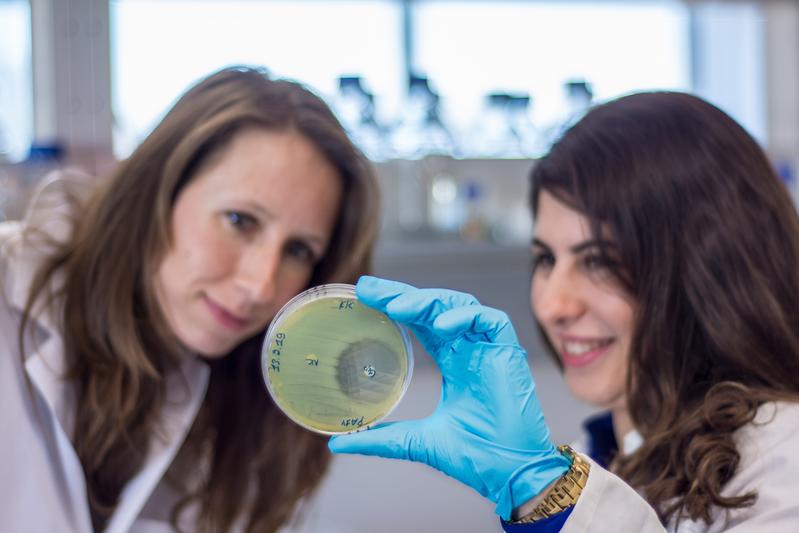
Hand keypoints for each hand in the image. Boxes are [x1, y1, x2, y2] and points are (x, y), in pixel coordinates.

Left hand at [328, 276, 569, 519]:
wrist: (510, 474)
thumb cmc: (474, 456)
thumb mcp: (416, 441)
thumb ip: (381, 438)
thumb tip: (337, 444)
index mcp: (454, 361)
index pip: (421, 322)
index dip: (396, 305)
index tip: (364, 296)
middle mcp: (470, 349)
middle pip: (435, 307)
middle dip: (402, 294)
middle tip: (369, 288)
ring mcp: (489, 348)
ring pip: (460, 304)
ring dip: (428, 301)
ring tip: (397, 307)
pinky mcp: (509, 352)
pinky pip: (490, 320)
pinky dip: (464, 317)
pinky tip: (439, 325)